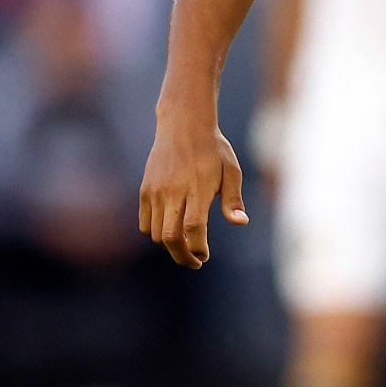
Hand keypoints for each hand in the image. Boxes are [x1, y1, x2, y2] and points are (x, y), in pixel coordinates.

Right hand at [138, 111, 247, 267]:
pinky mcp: (145, 189)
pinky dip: (155, 233)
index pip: (192, 229)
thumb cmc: (213, 149)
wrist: (183, 124)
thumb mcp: (231, 171)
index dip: (198, 249)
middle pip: (170, 238)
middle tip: (194, 262)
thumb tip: (240, 222)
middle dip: (182, 256)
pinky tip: (171, 230)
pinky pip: (145, 223)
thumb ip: (233, 199)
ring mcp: (155, 191)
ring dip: (170, 246)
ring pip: (156, 234)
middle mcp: (172, 191)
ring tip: (185, 246)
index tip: (205, 256)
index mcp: (197, 188)